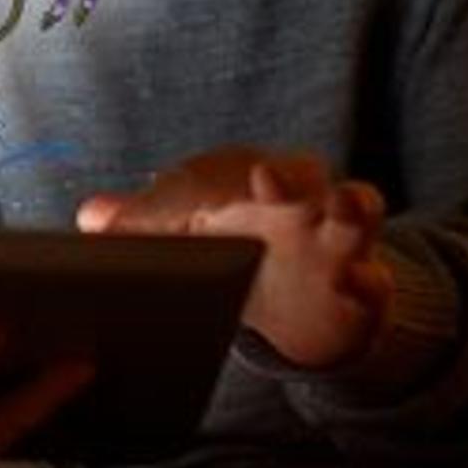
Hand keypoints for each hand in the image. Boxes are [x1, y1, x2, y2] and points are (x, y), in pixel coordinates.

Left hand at [78, 148, 392, 371]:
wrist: (310, 295)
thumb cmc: (239, 246)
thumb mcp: (189, 234)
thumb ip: (145, 226)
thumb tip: (91, 216)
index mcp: (244, 181)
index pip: (204, 180)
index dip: (165, 203)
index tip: (125, 229)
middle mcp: (295, 200)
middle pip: (296, 173)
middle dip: (282, 174)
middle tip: (264, 176)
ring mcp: (336, 240)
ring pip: (355, 210)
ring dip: (352, 205)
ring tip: (347, 203)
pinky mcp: (364, 287)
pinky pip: (376, 280)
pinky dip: (372, 281)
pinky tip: (366, 283)